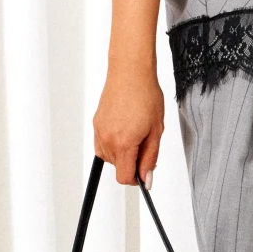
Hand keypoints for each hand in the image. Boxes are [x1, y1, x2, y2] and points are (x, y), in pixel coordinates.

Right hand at [93, 62, 164, 186]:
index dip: (136, 179)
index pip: (124, 177)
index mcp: (123, 143)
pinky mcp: (96, 124)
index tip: (144, 172)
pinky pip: (102, 145)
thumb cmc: (145, 95)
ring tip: (135, 133)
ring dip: (122, 153)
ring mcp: (99, 131)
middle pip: (117, 167)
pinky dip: (113, 144)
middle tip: (145, 143)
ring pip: (109, 157)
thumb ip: (150, 158)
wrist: (130, 72)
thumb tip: (146, 179)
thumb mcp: (156, 131)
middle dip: (131, 162)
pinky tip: (124, 130)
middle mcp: (107, 139)